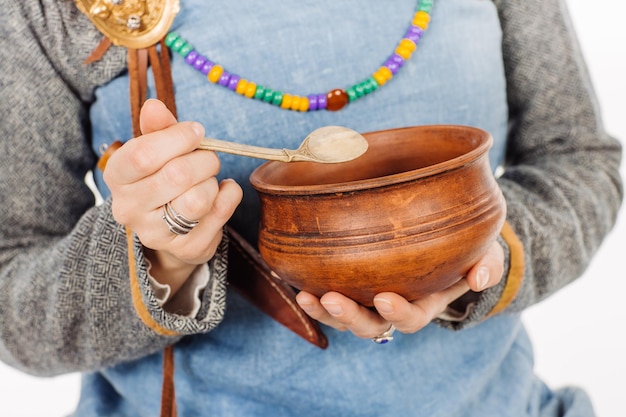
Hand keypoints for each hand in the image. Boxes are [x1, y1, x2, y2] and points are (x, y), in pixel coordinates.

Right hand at [104, 99, 242, 293]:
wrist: (169, 229)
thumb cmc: (162, 178)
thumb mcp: (156, 149)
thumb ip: (157, 127)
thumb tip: (154, 106)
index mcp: (117, 177)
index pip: (144, 155)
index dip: (178, 138)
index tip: (196, 132)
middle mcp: (130, 209)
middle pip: (177, 176)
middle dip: (203, 160)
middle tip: (207, 158)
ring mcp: (157, 234)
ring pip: (198, 199)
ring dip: (212, 181)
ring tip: (207, 180)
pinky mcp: (188, 249)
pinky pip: (220, 213)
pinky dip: (229, 194)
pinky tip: (221, 192)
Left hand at [296, 240, 503, 338]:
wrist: (444, 241)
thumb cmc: (465, 248)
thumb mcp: (485, 252)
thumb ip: (487, 264)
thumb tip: (481, 278)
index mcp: (425, 302)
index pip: (410, 318)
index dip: (397, 314)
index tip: (384, 298)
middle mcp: (394, 305)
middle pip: (370, 324)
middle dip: (350, 316)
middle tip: (331, 299)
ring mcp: (370, 296)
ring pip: (345, 314)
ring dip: (324, 310)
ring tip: (307, 295)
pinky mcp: (353, 282)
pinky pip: (331, 293)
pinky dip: (315, 291)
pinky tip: (298, 278)